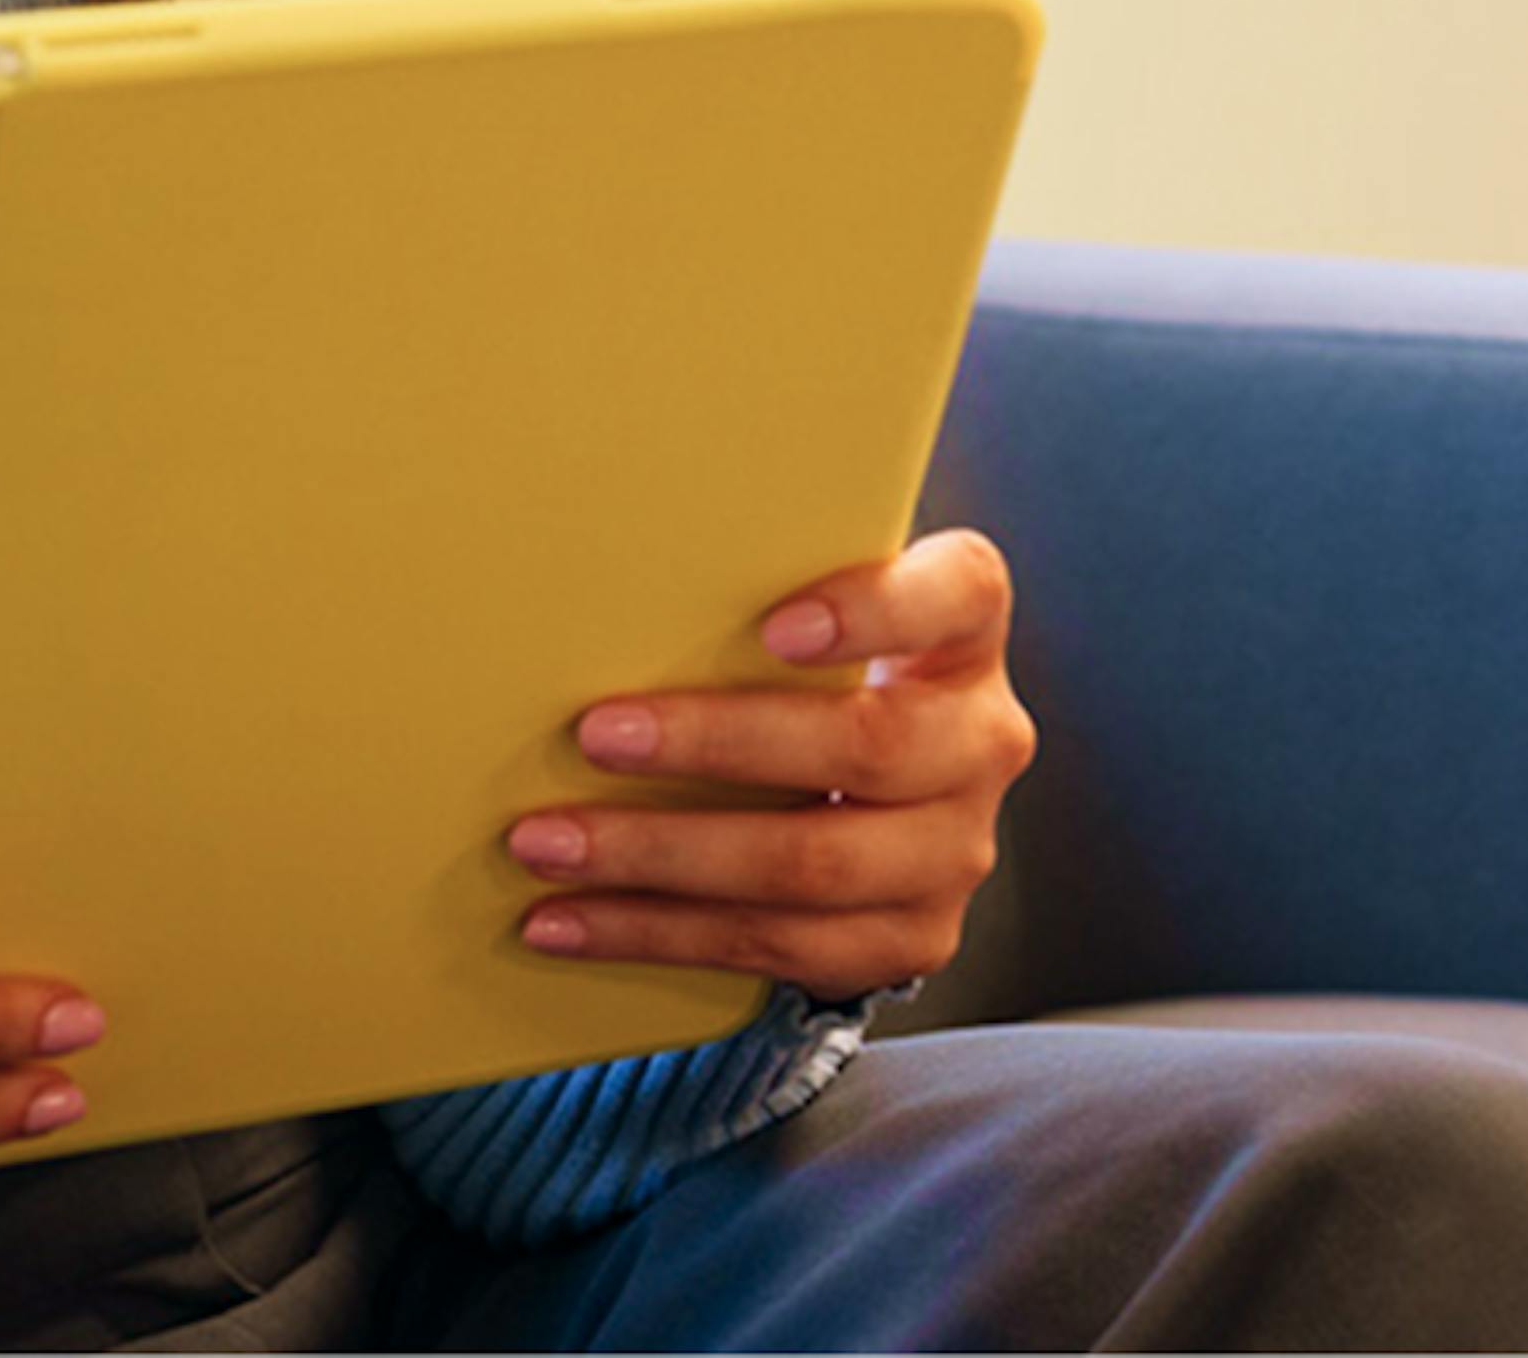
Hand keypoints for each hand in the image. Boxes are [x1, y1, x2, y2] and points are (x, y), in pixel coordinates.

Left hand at [502, 528, 1033, 1004]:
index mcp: (962, 632)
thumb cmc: (814, 670)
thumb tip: (587, 580)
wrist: (885, 791)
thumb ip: (750, 591)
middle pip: (865, 745)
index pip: (959, 594)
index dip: (874, 609)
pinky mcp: (911, 937)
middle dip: (716, 744)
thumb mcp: (811, 611)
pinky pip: (775, 946)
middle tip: (594, 734)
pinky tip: (567, 919)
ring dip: (659, 856)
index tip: (774, 627)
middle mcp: (981, 740)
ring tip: (546, 842)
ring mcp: (954, 850)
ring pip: (809, 864)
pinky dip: (655, 932)